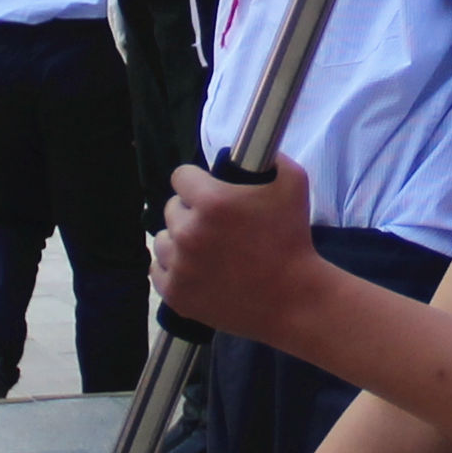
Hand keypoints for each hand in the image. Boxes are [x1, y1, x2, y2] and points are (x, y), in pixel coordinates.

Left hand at [152, 159, 317, 341]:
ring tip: (204, 248)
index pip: (180, 176)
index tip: (207, 189)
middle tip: (214, 224)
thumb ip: (273, 159)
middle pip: (171, 208)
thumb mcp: (294, 184)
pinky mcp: (176, 294)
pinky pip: (158, 270)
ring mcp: (180, 266)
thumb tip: (260, 153)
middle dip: (190, 211)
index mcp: (212, 202)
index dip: (196, 180)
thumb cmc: (293, 241)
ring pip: (162, 239)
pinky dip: (172, 267)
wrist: (292, 299)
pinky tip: (193, 268)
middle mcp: (189, 232)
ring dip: (178, 239)